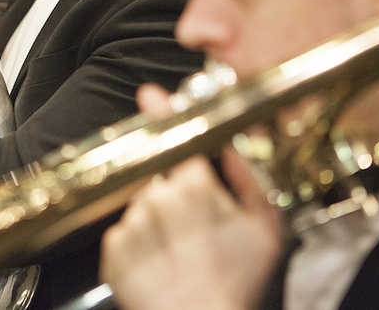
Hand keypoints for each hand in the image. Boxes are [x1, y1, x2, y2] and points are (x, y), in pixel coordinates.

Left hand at [99, 84, 283, 309]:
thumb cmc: (239, 284)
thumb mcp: (266, 229)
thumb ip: (248, 179)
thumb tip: (229, 147)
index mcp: (195, 188)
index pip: (175, 136)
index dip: (162, 111)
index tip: (151, 94)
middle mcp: (156, 198)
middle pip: (161, 177)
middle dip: (175, 192)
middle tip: (195, 226)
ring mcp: (131, 224)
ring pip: (143, 206)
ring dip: (157, 220)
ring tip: (180, 252)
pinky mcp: (112, 250)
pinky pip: (125, 234)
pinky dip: (140, 245)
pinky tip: (162, 264)